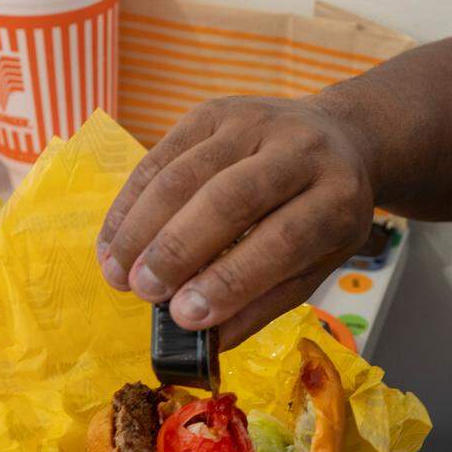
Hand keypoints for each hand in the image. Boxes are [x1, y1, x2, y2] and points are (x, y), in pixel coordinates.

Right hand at [96, 96, 375, 347]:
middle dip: (177, 249)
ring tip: (118, 275)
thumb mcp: (316, 264)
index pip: (284, 239)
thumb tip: (206, 340)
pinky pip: (159, 156)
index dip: (231, 280)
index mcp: (337, 197)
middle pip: (229, 198)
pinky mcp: (213, 111)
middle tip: (144, 292)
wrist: (338, 137)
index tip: (185, 316)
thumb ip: (264, 302)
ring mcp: (253, 122)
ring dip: (141, 228)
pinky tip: (113, 243)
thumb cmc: (322, 215)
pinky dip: (129, 203)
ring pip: (184, 175)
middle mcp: (301, 149)